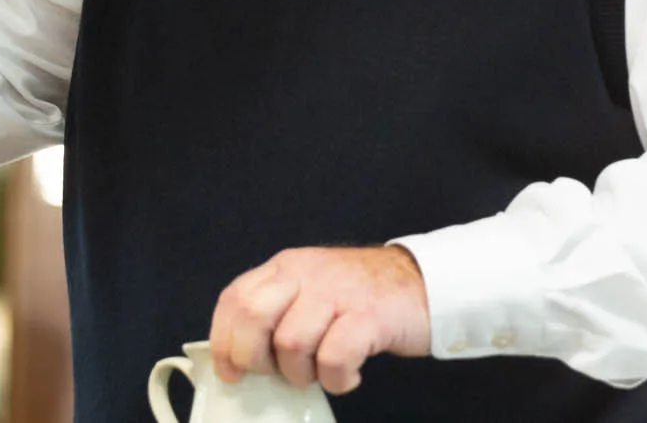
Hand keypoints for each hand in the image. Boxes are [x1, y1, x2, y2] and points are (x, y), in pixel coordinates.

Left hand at [209, 246, 430, 395]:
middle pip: (254, 318)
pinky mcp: (368, 316)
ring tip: (322, 371)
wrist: (422, 282)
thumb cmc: (361, 297)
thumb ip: (278, 311)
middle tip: (280, 373)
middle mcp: (306, 274)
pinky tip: (349, 374)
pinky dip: (337, 379)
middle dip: (257, 359)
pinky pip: (334, 357)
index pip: (235, 299)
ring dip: (302, 373)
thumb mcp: (311, 290)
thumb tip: (240, 357)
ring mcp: (337, 292)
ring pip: (291, 343)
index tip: (231, 371)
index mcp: (286, 267)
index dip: (224, 341)